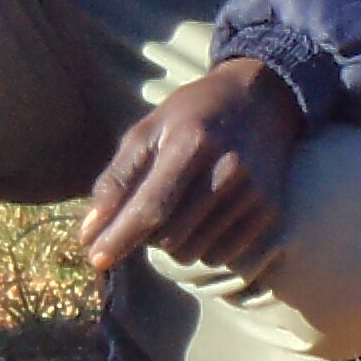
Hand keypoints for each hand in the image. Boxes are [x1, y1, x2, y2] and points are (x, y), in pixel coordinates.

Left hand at [81, 58, 306, 276]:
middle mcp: (227, 170)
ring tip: (174, 212)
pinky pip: (221, 256)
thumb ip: (117, 180)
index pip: (151, 206)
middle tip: (141, 215)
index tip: (95, 258)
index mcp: (191, 144)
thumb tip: (90, 231)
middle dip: (143, 237)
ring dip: (171, 244)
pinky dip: (201, 248)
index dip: (120, 237)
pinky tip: (200, 220)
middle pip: (170, 236)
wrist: (260, 102)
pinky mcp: (269, 212)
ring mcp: (253, 194)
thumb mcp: (147, 131)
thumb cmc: (191, 116)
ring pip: (193, 252)